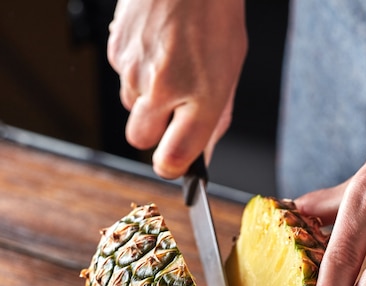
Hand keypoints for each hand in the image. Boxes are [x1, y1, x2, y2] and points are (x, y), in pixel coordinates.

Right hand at [107, 0, 246, 177]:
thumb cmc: (215, 18)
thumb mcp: (230, 76)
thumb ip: (215, 122)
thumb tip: (203, 157)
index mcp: (201, 99)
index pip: (172, 159)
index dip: (172, 168)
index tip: (176, 164)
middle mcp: (164, 88)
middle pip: (140, 139)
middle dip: (154, 134)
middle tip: (172, 114)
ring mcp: (135, 68)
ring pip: (131, 107)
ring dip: (147, 100)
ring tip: (169, 69)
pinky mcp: (117, 50)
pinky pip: (123, 78)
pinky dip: (137, 73)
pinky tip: (156, 51)